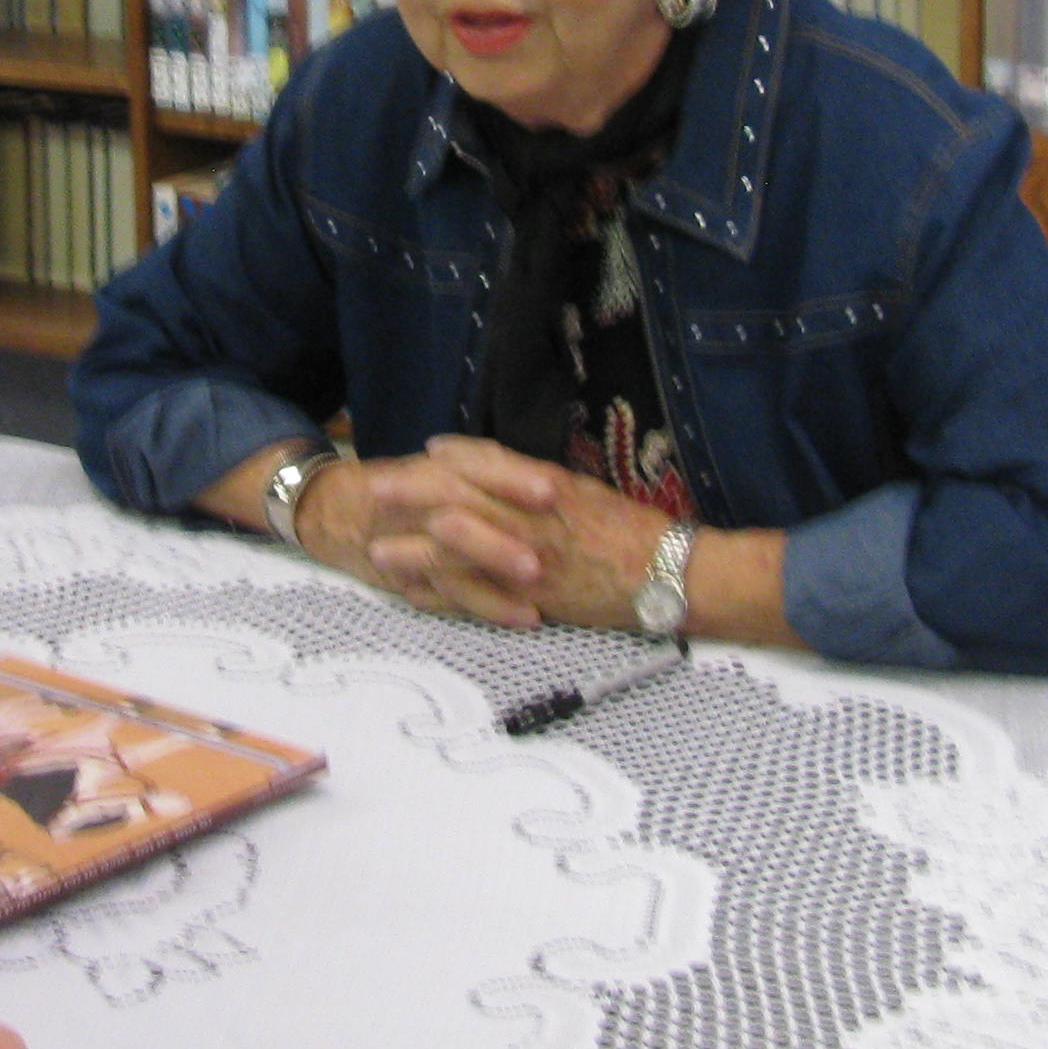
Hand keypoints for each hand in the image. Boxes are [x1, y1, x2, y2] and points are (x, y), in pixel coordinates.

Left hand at [314, 444, 677, 634]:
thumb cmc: (637, 533)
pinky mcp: (533, 599)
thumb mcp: (590, 493)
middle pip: (463, 500)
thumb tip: (508, 473)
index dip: (455, 456)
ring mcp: (531, 561)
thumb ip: (545, 484)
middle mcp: (534, 519)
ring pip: (462, 552)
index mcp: (550, 487)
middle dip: (416, 494)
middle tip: (375, 488)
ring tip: (379, 550)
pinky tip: (418, 595)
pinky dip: (446, 596)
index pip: (492, 463)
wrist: (672, 575)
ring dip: (416, 550)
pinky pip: (479, 597)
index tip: (425, 449)